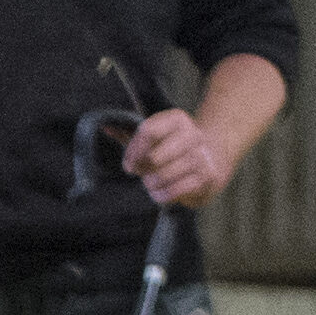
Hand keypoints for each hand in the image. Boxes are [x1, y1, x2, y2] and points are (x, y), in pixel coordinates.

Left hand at [123, 108, 241, 208]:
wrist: (212, 159)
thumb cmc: (171, 149)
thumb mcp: (153, 137)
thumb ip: (129, 134)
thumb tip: (104, 126)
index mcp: (177, 119)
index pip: (148, 131)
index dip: (133, 151)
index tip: (129, 164)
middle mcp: (192, 134)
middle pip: (153, 157)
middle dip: (142, 170)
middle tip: (142, 173)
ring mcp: (201, 155)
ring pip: (162, 176)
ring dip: (151, 184)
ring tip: (152, 183)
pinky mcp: (207, 176)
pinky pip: (174, 191)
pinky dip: (161, 195)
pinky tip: (160, 192)